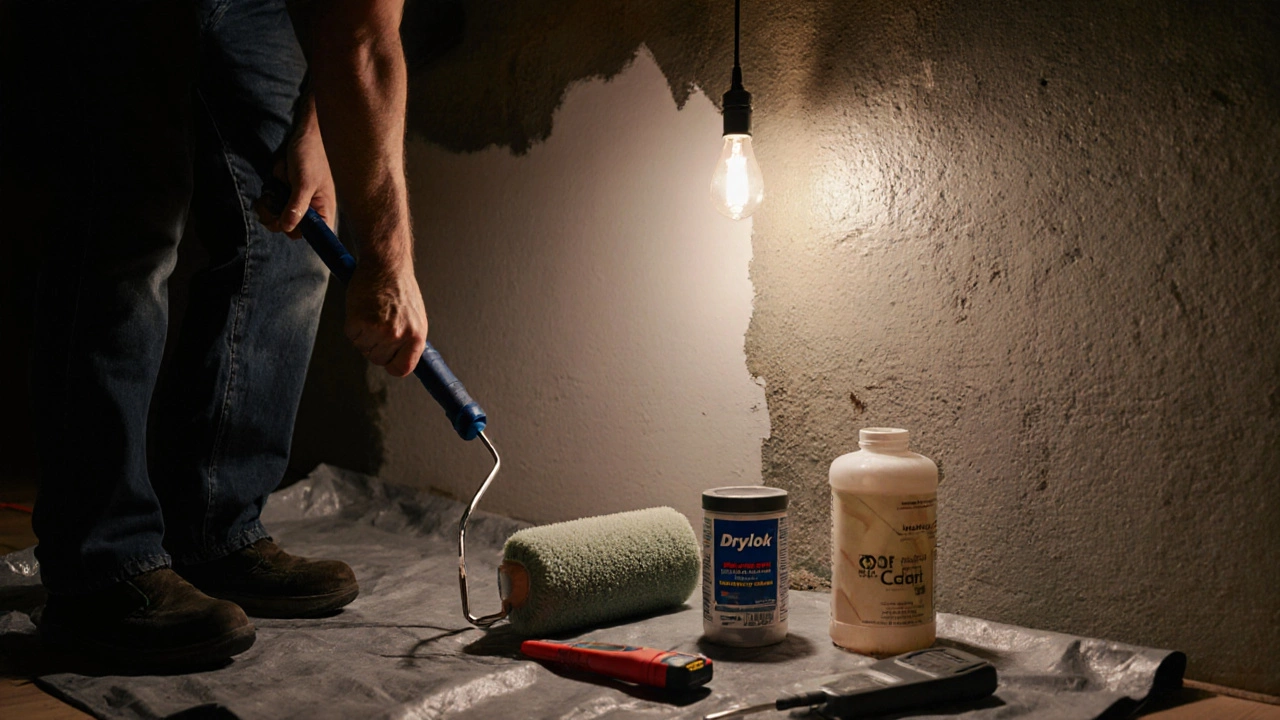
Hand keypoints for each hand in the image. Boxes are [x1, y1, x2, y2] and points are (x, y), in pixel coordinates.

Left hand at [257, 95, 336, 237]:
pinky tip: (274, 181)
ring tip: (274, 186)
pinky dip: (269, 194)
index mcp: (324, 211)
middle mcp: (312, 211)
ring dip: (270, 204)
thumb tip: (287, 228)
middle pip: (290, 229)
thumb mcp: (304, 182)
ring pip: (277, 217)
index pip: (315, 236)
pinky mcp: (286, 195)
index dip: (299, 233)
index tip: (284, 222)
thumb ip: (296, 207)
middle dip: (276, 217)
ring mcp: (297, 203)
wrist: (304, 134)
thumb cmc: (311, 156)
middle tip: (269, 203)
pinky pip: (273, 203)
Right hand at [345, 253, 427, 376]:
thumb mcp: (415, 318)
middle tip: (378, 323)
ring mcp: (379, 330)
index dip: (392, 364)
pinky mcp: (359, 322)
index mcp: (416, 336)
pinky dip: (353, 325)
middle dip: (375, 345)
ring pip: (363, 348)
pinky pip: (351, 336)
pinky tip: (362, 309)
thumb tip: (402, 361)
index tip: (388, 358)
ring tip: (372, 313)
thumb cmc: (400, 289)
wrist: (386, 265)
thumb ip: (409, 341)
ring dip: (363, 334)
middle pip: (378, 360)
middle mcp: (399, 335)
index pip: (402, 369)